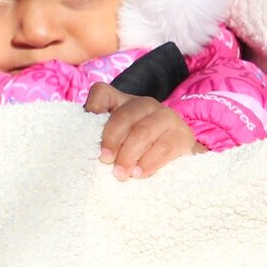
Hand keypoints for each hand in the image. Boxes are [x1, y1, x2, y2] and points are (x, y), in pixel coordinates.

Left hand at [84, 83, 205, 178]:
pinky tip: (139, 173)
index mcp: (122, 101)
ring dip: (129, 154)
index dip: (93, 107)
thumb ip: (102, 137)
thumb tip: (84, 149)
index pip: (102, 92)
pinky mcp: (183, 134)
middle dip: (112, 141)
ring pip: (143, 132)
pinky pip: (164, 147)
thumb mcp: (117, 140)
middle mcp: (144, 104)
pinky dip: (149, 162)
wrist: (177, 156)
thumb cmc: (137, 147)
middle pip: (123, 117)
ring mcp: (166, 116)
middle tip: (105, 161)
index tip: (87, 130)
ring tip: (121, 173)